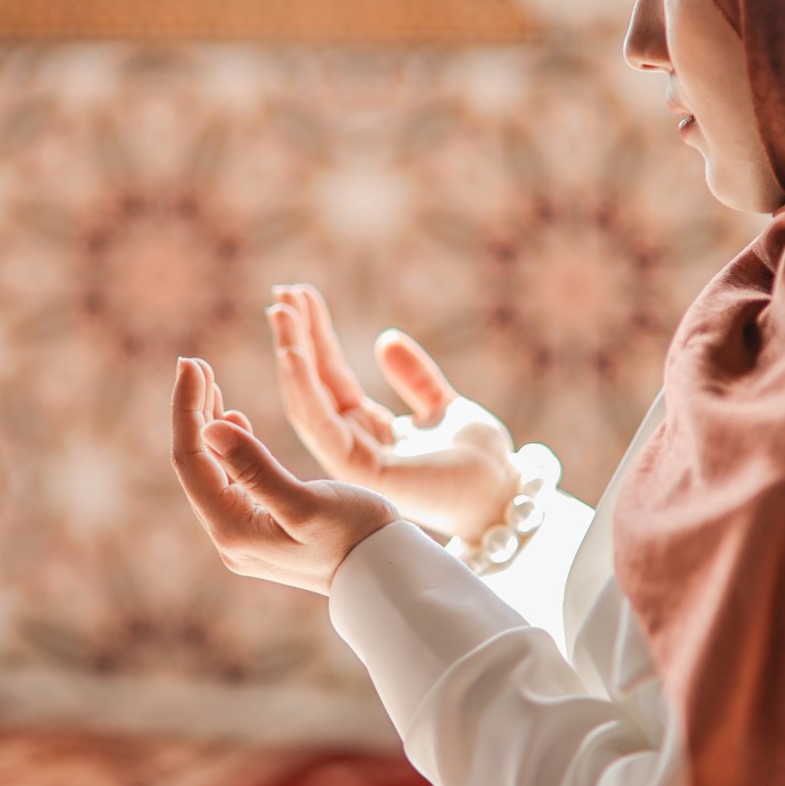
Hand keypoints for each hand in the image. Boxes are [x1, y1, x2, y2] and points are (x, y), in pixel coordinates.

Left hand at [171, 356, 398, 595]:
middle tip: (193, 363)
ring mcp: (244, 537)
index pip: (192, 460)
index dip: (187, 408)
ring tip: (207, 382)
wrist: (386, 576)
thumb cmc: (357, 537)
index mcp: (234, 530)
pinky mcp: (261, 531)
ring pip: (211, 471)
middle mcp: (230, 537)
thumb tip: (208, 428)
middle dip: (191, 411)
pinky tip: (234, 421)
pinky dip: (229, 446)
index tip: (192, 363)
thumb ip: (256, 467)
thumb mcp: (307, 501)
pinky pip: (230, 481)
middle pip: (194, 465)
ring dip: (207, 425)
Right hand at [268, 284, 518, 542]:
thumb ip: (415, 377)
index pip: (329, 376)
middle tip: (282, 291)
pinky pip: (319, 425)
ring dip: (291, 355)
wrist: (503, 494)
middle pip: (312, 384)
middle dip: (294, 338)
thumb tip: (387, 339)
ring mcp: (351, 460)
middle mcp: (352, 444)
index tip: (299, 294)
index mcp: (367, 430)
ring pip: (306, 402)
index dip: (315, 335)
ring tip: (281, 311)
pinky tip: (293, 353)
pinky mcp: (358, 471)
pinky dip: (302, 387)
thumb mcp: (443, 405)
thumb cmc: (480, 460)